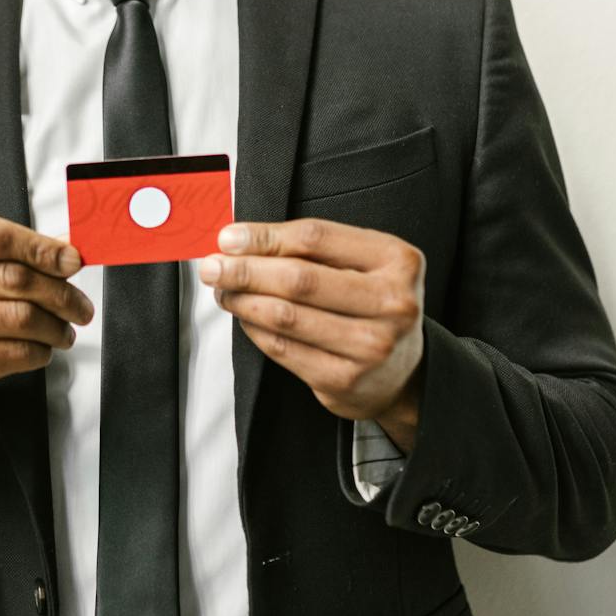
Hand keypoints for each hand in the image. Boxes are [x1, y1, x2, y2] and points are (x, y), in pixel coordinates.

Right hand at [0, 216, 93, 480]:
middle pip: (12, 277)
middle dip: (59, 292)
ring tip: (63, 331)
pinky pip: (14, 352)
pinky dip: (38, 352)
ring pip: (19, 317)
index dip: (42, 247)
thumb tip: (63, 248)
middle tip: (79, 305)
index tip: (72, 260)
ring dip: (54, 325)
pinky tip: (40, 350)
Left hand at [197, 218, 426, 437]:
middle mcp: (392, 303)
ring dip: (244, 300)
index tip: (229, 238)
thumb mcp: (362, 264)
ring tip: (224, 291)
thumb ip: (312, 247)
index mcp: (397, 260)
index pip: (316, 238)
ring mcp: (371, 346)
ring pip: (286, 316)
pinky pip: (284, 348)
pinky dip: (255, 330)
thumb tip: (240, 239)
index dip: (265, 236)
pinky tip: (244, 318)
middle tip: (213, 267)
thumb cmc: (373, 305)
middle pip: (299, 279)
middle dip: (245, 270)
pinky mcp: (345, 379)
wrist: (402, 373)